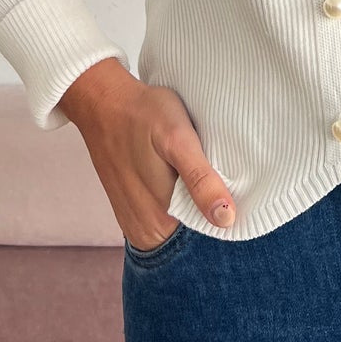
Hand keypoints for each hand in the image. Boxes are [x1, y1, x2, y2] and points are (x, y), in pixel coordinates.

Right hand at [57, 59, 236, 250]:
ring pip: (180, 228)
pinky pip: (166, 219)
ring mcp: (136, 223)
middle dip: (212, 214)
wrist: (104, 103)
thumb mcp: (178, 140)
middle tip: (220, 179)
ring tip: (200, 177)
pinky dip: (178, 204)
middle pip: (194, 236)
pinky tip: (181, 180)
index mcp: (160, 222)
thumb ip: (200, 180)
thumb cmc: (143, 115)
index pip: (209, 237)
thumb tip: (226, 218)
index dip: (227, 217)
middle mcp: (146, 232)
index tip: (236, 192)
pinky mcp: (131, 211)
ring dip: (194, 209)